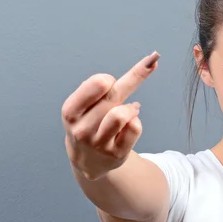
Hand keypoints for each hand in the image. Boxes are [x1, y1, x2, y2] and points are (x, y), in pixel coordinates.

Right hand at [61, 51, 159, 179]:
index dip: (108, 79)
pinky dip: (136, 121)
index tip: (112, 79)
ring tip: (129, 110)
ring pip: (123, 114)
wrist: (86, 160)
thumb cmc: (89, 124)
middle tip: (152, 61)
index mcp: (71, 111)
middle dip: (137, 74)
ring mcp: (99, 143)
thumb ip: (104, 87)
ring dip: (130, 108)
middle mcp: (82, 128)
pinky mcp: (116, 154)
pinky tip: (129, 124)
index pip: (96, 85)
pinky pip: (135, 128)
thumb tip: (149, 63)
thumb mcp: (84, 106)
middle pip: (114, 94)